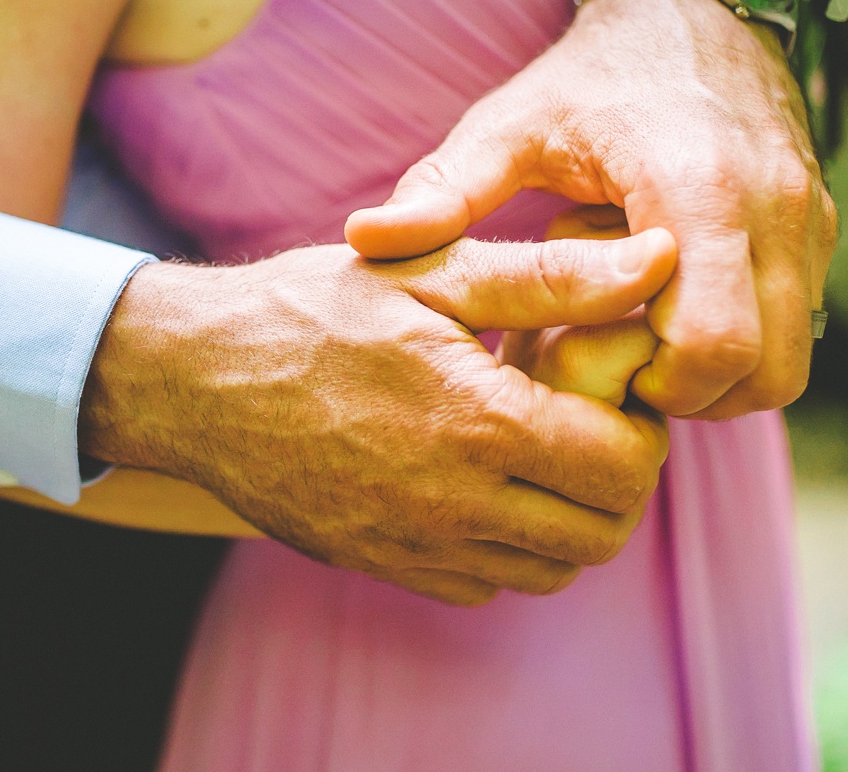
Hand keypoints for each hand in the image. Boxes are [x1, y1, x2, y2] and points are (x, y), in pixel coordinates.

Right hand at [80, 231, 675, 605]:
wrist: (191, 377)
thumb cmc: (309, 310)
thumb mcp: (427, 272)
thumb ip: (547, 277)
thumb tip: (655, 263)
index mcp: (479, 422)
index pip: (626, 467)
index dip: (638, 427)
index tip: (602, 386)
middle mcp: (452, 503)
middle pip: (599, 534)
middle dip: (610, 478)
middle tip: (572, 418)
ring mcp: (411, 546)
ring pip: (545, 570)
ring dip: (559, 515)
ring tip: (519, 444)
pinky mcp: (376, 564)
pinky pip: (479, 584)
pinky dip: (500, 543)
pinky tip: (467, 477)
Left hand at [346, 0, 837, 419]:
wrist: (690, 5)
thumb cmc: (588, 77)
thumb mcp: (507, 126)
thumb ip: (443, 189)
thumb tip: (364, 238)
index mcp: (697, 189)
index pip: (715, 347)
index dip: (652, 384)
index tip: (591, 358)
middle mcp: (774, 210)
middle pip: (763, 375)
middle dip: (687, 394)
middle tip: (613, 363)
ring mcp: (809, 221)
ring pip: (788, 363)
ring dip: (714, 373)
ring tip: (637, 328)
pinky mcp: (819, 228)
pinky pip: (796, 326)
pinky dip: (739, 338)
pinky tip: (668, 298)